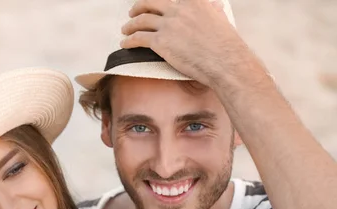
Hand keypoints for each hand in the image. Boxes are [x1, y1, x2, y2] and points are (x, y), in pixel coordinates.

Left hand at [120, 0, 254, 86]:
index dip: (155, 1)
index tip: (150, 3)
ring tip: (126, 30)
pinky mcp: (160, 41)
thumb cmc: (225, 45)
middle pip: (150, 3)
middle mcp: (178, 8)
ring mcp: (168, 24)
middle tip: (133, 13)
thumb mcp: (220, 17)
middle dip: (138, 7)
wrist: (224, 61)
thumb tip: (215, 6)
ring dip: (130, 25)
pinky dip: (128, 40)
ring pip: (141, 20)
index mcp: (193, 1)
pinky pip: (138, 38)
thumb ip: (212, 9)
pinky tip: (125, 43)